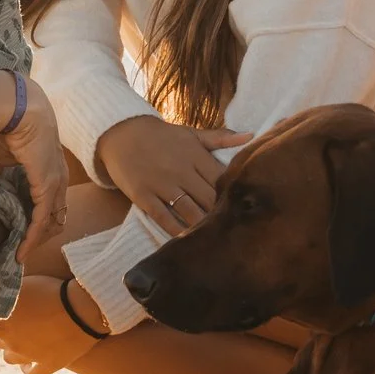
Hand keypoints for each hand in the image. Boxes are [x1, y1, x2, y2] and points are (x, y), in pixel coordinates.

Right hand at [0, 75, 69, 260]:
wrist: (19, 112)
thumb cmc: (11, 129)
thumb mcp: (1, 158)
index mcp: (51, 173)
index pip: (50, 206)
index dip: (38, 223)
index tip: (22, 237)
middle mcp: (58, 181)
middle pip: (55, 219)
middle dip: (38, 238)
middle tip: (19, 252)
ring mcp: (56, 185)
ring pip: (50, 224)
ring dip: (34, 242)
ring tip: (18, 256)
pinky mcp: (48, 187)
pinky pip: (41, 220)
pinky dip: (31, 238)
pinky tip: (20, 251)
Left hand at [0, 274, 101, 373]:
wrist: (84, 306)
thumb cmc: (53, 289)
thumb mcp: (23, 284)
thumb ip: (3, 292)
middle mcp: (8, 341)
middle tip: (12, 317)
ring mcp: (27, 356)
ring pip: (8, 357)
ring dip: (12, 347)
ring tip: (23, 335)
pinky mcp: (47, 365)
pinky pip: (31, 372)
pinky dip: (30, 366)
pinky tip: (33, 359)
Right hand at [96, 116, 247, 236]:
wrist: (122, 132)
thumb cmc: (162, 136)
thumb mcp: (191, 133)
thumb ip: (221, 138)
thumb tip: (252, 136)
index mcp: (195, 155)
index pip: (222, 178)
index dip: (234, 194)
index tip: (245, 208)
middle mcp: (181, 170)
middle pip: (208, 198)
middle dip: (222, 214)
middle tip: (235, 230)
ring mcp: (161, 184)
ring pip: (188, 210)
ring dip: (203, 225)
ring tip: (216, 240)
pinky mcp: (143, 196)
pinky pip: (162, 217)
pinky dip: (175, 230)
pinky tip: (187, 240)